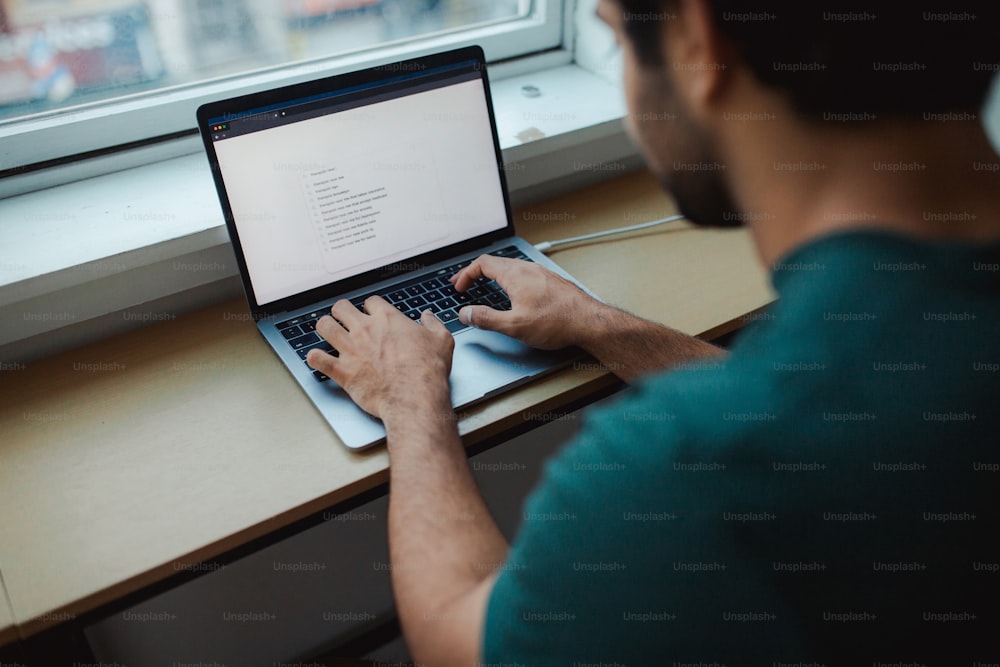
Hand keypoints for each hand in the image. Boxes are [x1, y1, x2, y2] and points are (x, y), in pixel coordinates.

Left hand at [305, 297, 454, 419]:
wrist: (413, 395)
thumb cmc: (427, 369)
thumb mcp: (441, 340)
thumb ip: (433, 324)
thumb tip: (428, 316)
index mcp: (387, 319)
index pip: (371, 302)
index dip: (371, 308)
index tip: (373, 314)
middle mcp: (365, 330)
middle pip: (341, 308)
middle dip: (341, 312)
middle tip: (344, 318)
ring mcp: (350, 349)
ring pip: (324, 327)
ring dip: (324, 328)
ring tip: (327, 331)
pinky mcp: (342, 370)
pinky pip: (317, 359)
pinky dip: (315, 358)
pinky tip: (317, 358)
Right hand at [451, 255, 598, 349]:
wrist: (589, 322)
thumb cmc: (557, 322)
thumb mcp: (514, 325)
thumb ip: (486, 319)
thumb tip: (465, 314)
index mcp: (515, 275)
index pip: (482, 264)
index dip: (465, 274)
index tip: (458, 286)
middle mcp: (528, 269)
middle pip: (495, 262)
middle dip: (476, 273)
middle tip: (465, 284)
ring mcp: (541, 273)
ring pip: (510, 267)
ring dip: (493, 275)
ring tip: (485, 286)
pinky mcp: (550, 281)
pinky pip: (523, 274)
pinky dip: (508, 279)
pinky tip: (512, 293)